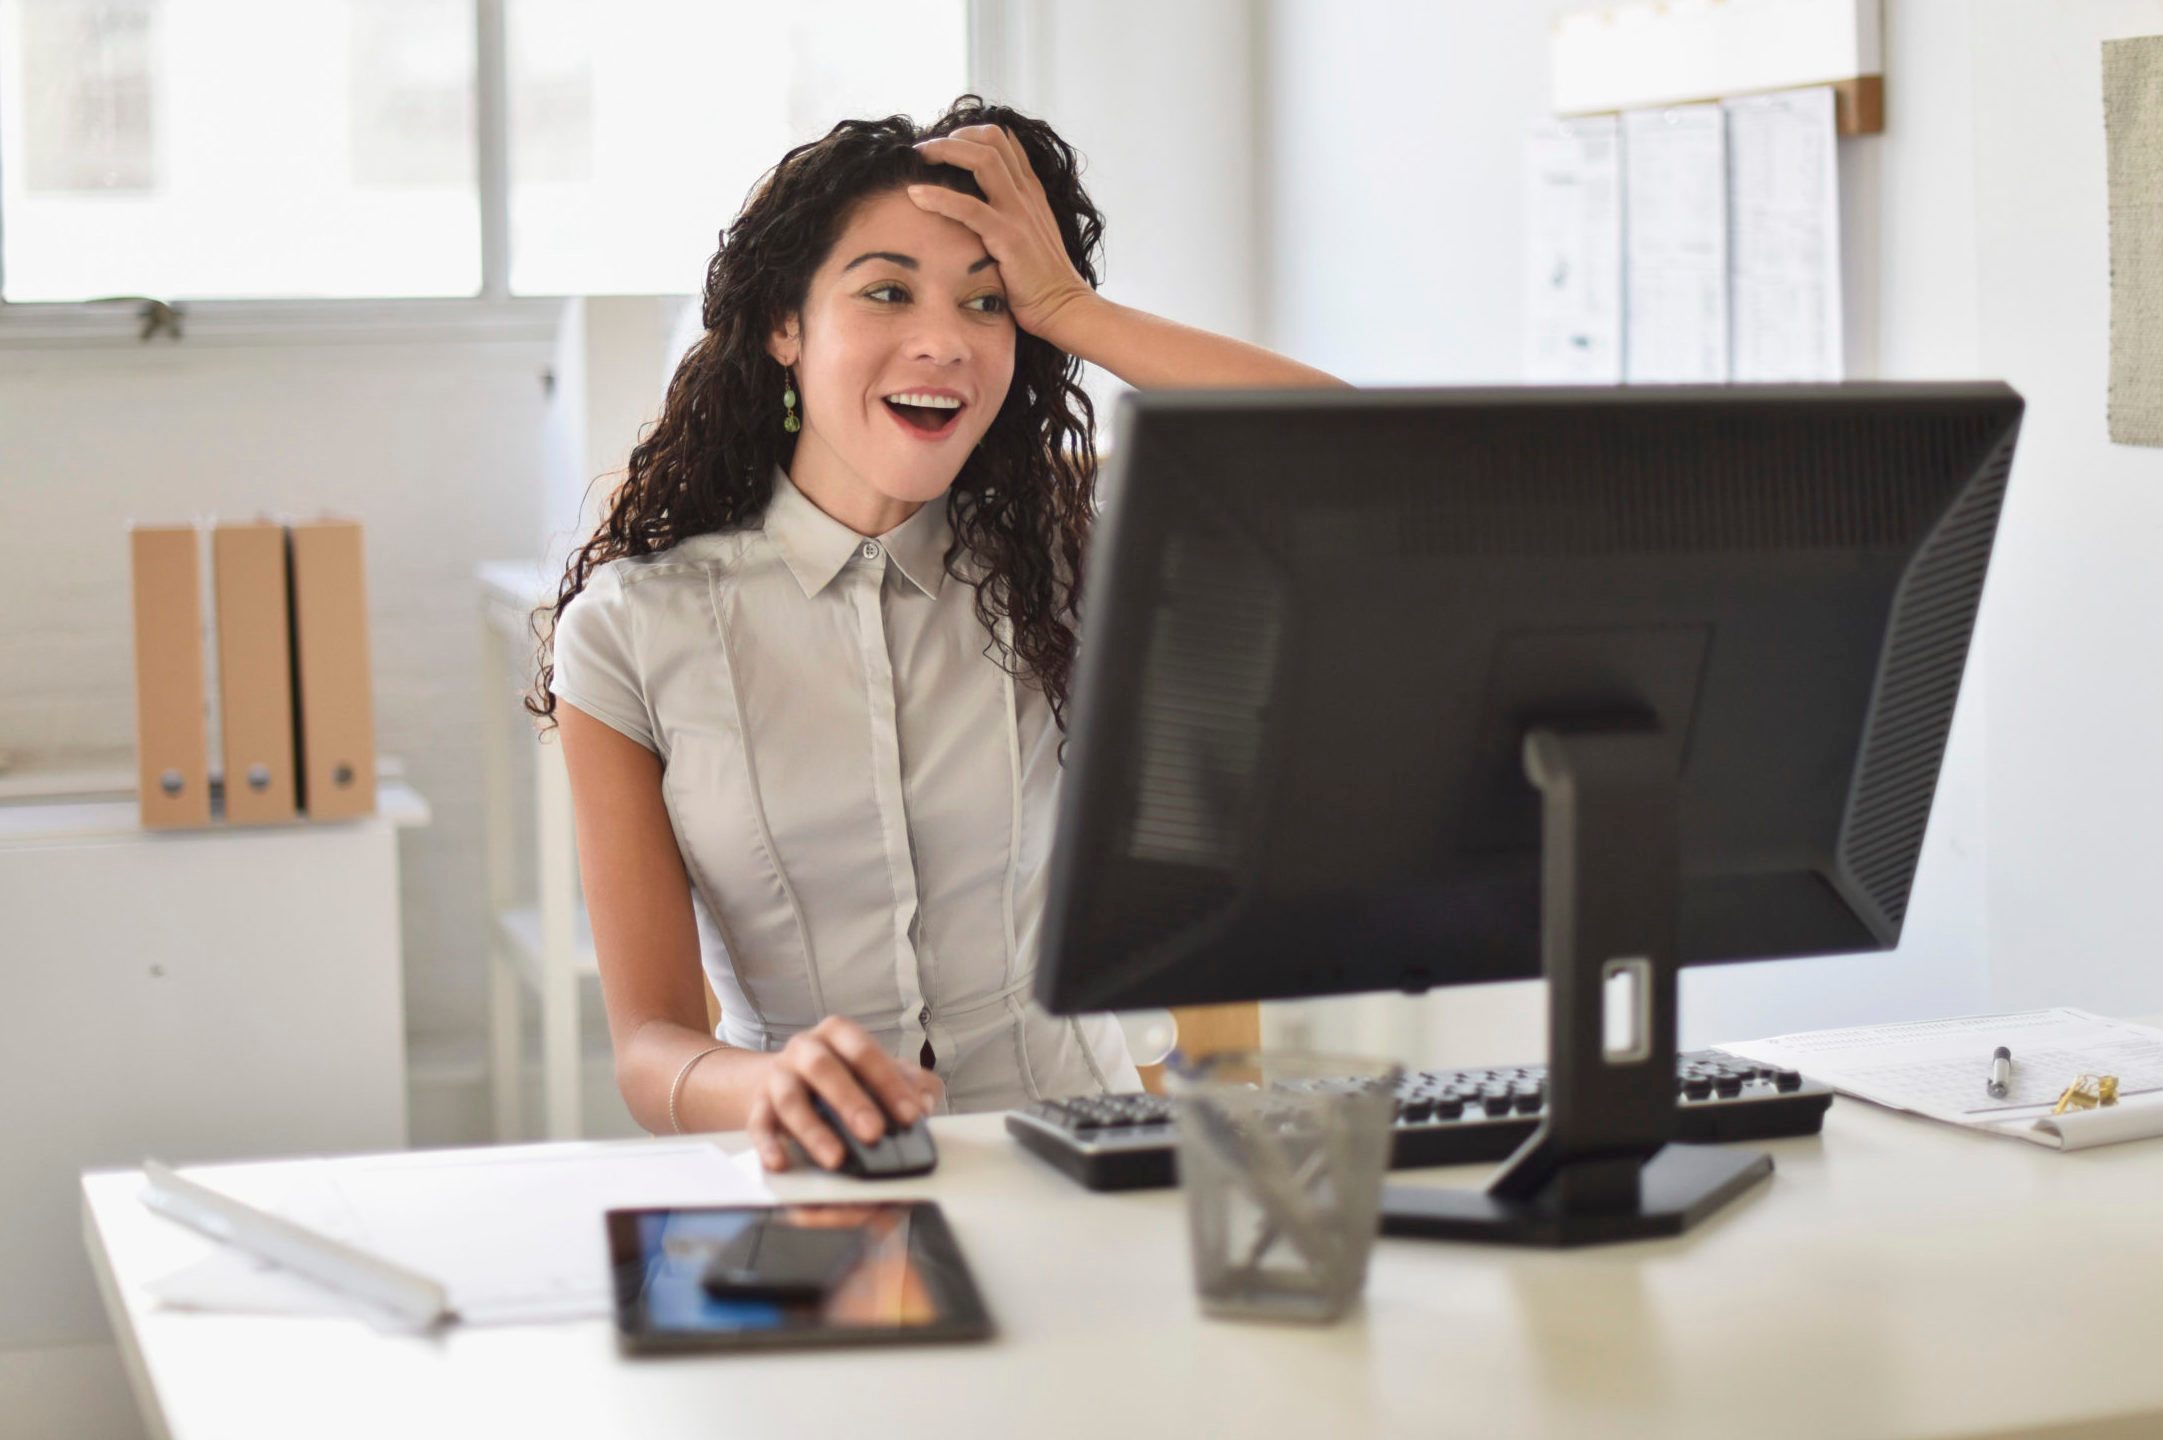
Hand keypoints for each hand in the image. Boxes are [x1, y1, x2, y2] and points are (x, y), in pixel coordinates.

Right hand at [746, 1015, 945, 1171]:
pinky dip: (769, 1146)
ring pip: (791, 1100)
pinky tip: (782, 1164)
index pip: (864, 1052)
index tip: (912, 1115)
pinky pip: (759, 1127)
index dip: (889, 1082)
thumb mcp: (878, 1071)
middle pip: (824, 1069)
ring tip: (836, 1159)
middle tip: (874, 1134)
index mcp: (838, 1035)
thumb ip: (910, 1082)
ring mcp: (777, 1078)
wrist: (785, 1081)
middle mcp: (804, 1050)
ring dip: (814, 1131)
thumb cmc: (844, 1077)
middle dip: (851, 1102)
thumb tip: (926, 1101)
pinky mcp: (758, 1108)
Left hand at [907, 125, 1094, 339]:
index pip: (1003, 140)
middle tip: (923, 150)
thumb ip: (1010, 214)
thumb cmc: (1040, 280)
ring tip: (917, 158)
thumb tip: (977, 206)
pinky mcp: (1008, 238)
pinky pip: (970, 207)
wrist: (1064, 308)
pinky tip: (915, 195)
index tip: (943, 146)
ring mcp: (1019, 213)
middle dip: (951, 137)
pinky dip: (938, 197)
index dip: (969, 134)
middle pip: (990, 140)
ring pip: (982, 159)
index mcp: (1030, 191)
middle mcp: (1025, 194)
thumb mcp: (1029, 236)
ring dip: (944, 151)